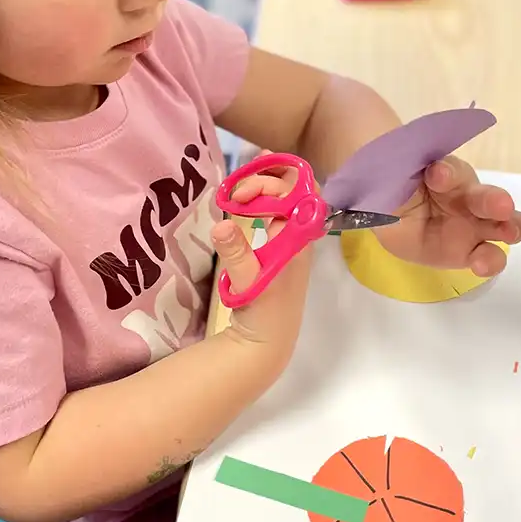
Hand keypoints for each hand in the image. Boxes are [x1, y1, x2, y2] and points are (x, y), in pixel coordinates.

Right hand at [212, 162, 311, 366]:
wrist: (269, 341)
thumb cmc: (263, 311)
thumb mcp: (246, 281)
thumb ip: (235, 253)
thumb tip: (221, 225)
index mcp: (298, 237)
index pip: (299, 190)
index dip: (273, 181)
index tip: (239, 194)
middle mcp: (298, 233)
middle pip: (292, 188)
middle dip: (264, 180)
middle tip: (234, 192)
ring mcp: (289, 239)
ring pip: (284, 199)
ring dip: (262, 188)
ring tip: (237, 189)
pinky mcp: (278, 247)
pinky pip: (275, 212)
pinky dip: (260, 201)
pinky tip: (242, 203)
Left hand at [379, 156, 520, 275]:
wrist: (389, 217)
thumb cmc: (398, 189)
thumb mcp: (393, 178)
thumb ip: (401, 174)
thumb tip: (412, 174)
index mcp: (448, 174)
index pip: (451, 171)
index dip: (447, 172)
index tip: (438, 174)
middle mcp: (466, 197)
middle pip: (486, 196)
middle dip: (493, 199)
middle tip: (499, 205)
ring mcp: (472, 226)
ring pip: (504, 224)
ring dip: (511, 226)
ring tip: (509, 233)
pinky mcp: (469, 252)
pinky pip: (487, 257)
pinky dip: (489, 261)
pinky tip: (482, 266)